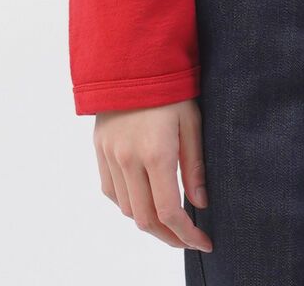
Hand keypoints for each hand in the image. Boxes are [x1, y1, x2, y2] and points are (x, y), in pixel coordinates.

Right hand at [93, 99, 212, 252]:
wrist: (132, 60)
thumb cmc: (170, 87)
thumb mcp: (192, 121)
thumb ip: (195, 165)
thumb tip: (200, 203)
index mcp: (156, 153)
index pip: (169, 212)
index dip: (187, 234)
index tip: (203, 242)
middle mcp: (128, 160)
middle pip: (145, 219)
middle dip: (168, 237)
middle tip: (188, 239)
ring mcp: (110, 157)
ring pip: (126, 209)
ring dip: (148, 223)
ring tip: (170, 223)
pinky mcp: (100, 151)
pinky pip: (112, 191)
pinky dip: (128, 204)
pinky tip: (145, 199)